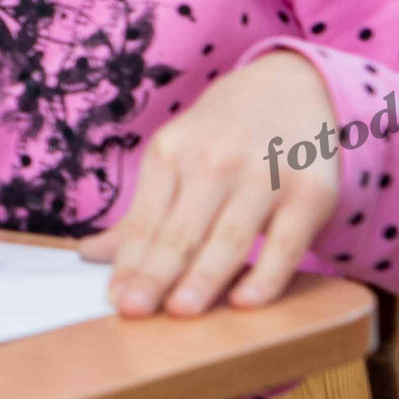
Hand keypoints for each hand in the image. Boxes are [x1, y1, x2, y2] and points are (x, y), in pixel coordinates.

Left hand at [79, 49, 338, 317]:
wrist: (294, 86)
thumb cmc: (222, 135)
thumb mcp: (175, 156)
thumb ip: (141, 212)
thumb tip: (89, 255)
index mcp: (170, 153)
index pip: (145, 220)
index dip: (129, 263)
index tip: (116, 301)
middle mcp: (213, 161)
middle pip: (179, 231)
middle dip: (155, 273)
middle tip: (134, 312)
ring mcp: (263, 175)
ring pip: (227, 238)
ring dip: (203, 278)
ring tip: (180, 312)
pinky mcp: (310, 192)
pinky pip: (285, 243)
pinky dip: (266, 275)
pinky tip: (246, 302)